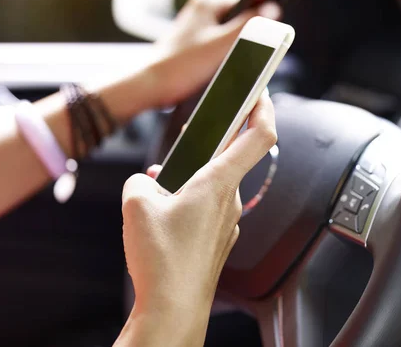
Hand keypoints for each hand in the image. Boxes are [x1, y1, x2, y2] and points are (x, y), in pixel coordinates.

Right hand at [114, 92, 276, 346]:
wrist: (173, 310)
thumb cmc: (162, 260)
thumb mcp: (137, 205)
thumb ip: (140, 181)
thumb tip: (148, 182)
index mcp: (218, 183)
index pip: (258, 136)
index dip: (264, 108)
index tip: (261, 91)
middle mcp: (229, 201)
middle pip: (228, 159)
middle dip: (204, 148)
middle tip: (185, 143)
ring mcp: (226, 223)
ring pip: (213, 186)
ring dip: (190, 179)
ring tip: (159, 190)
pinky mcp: (218, 240)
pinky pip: (207, 209)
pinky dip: (189, 202)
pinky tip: (165, 216)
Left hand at [150, 0, 280, 106]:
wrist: (153, 85)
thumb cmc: (182, 65)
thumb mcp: (222, 44)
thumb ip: (249, 25)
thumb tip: (274, 9)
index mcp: (208, 0)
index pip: (248, 4)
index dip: (256, 25)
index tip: (256, 43)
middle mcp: (202, 7)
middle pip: (240, 21)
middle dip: (244, 40)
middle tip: (234, 57)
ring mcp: (198, 24)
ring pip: (231, 35)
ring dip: (233, 50)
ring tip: (220, 63)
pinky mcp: (195, 40)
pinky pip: (219, 45)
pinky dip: (222, 56)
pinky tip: (215, 68)